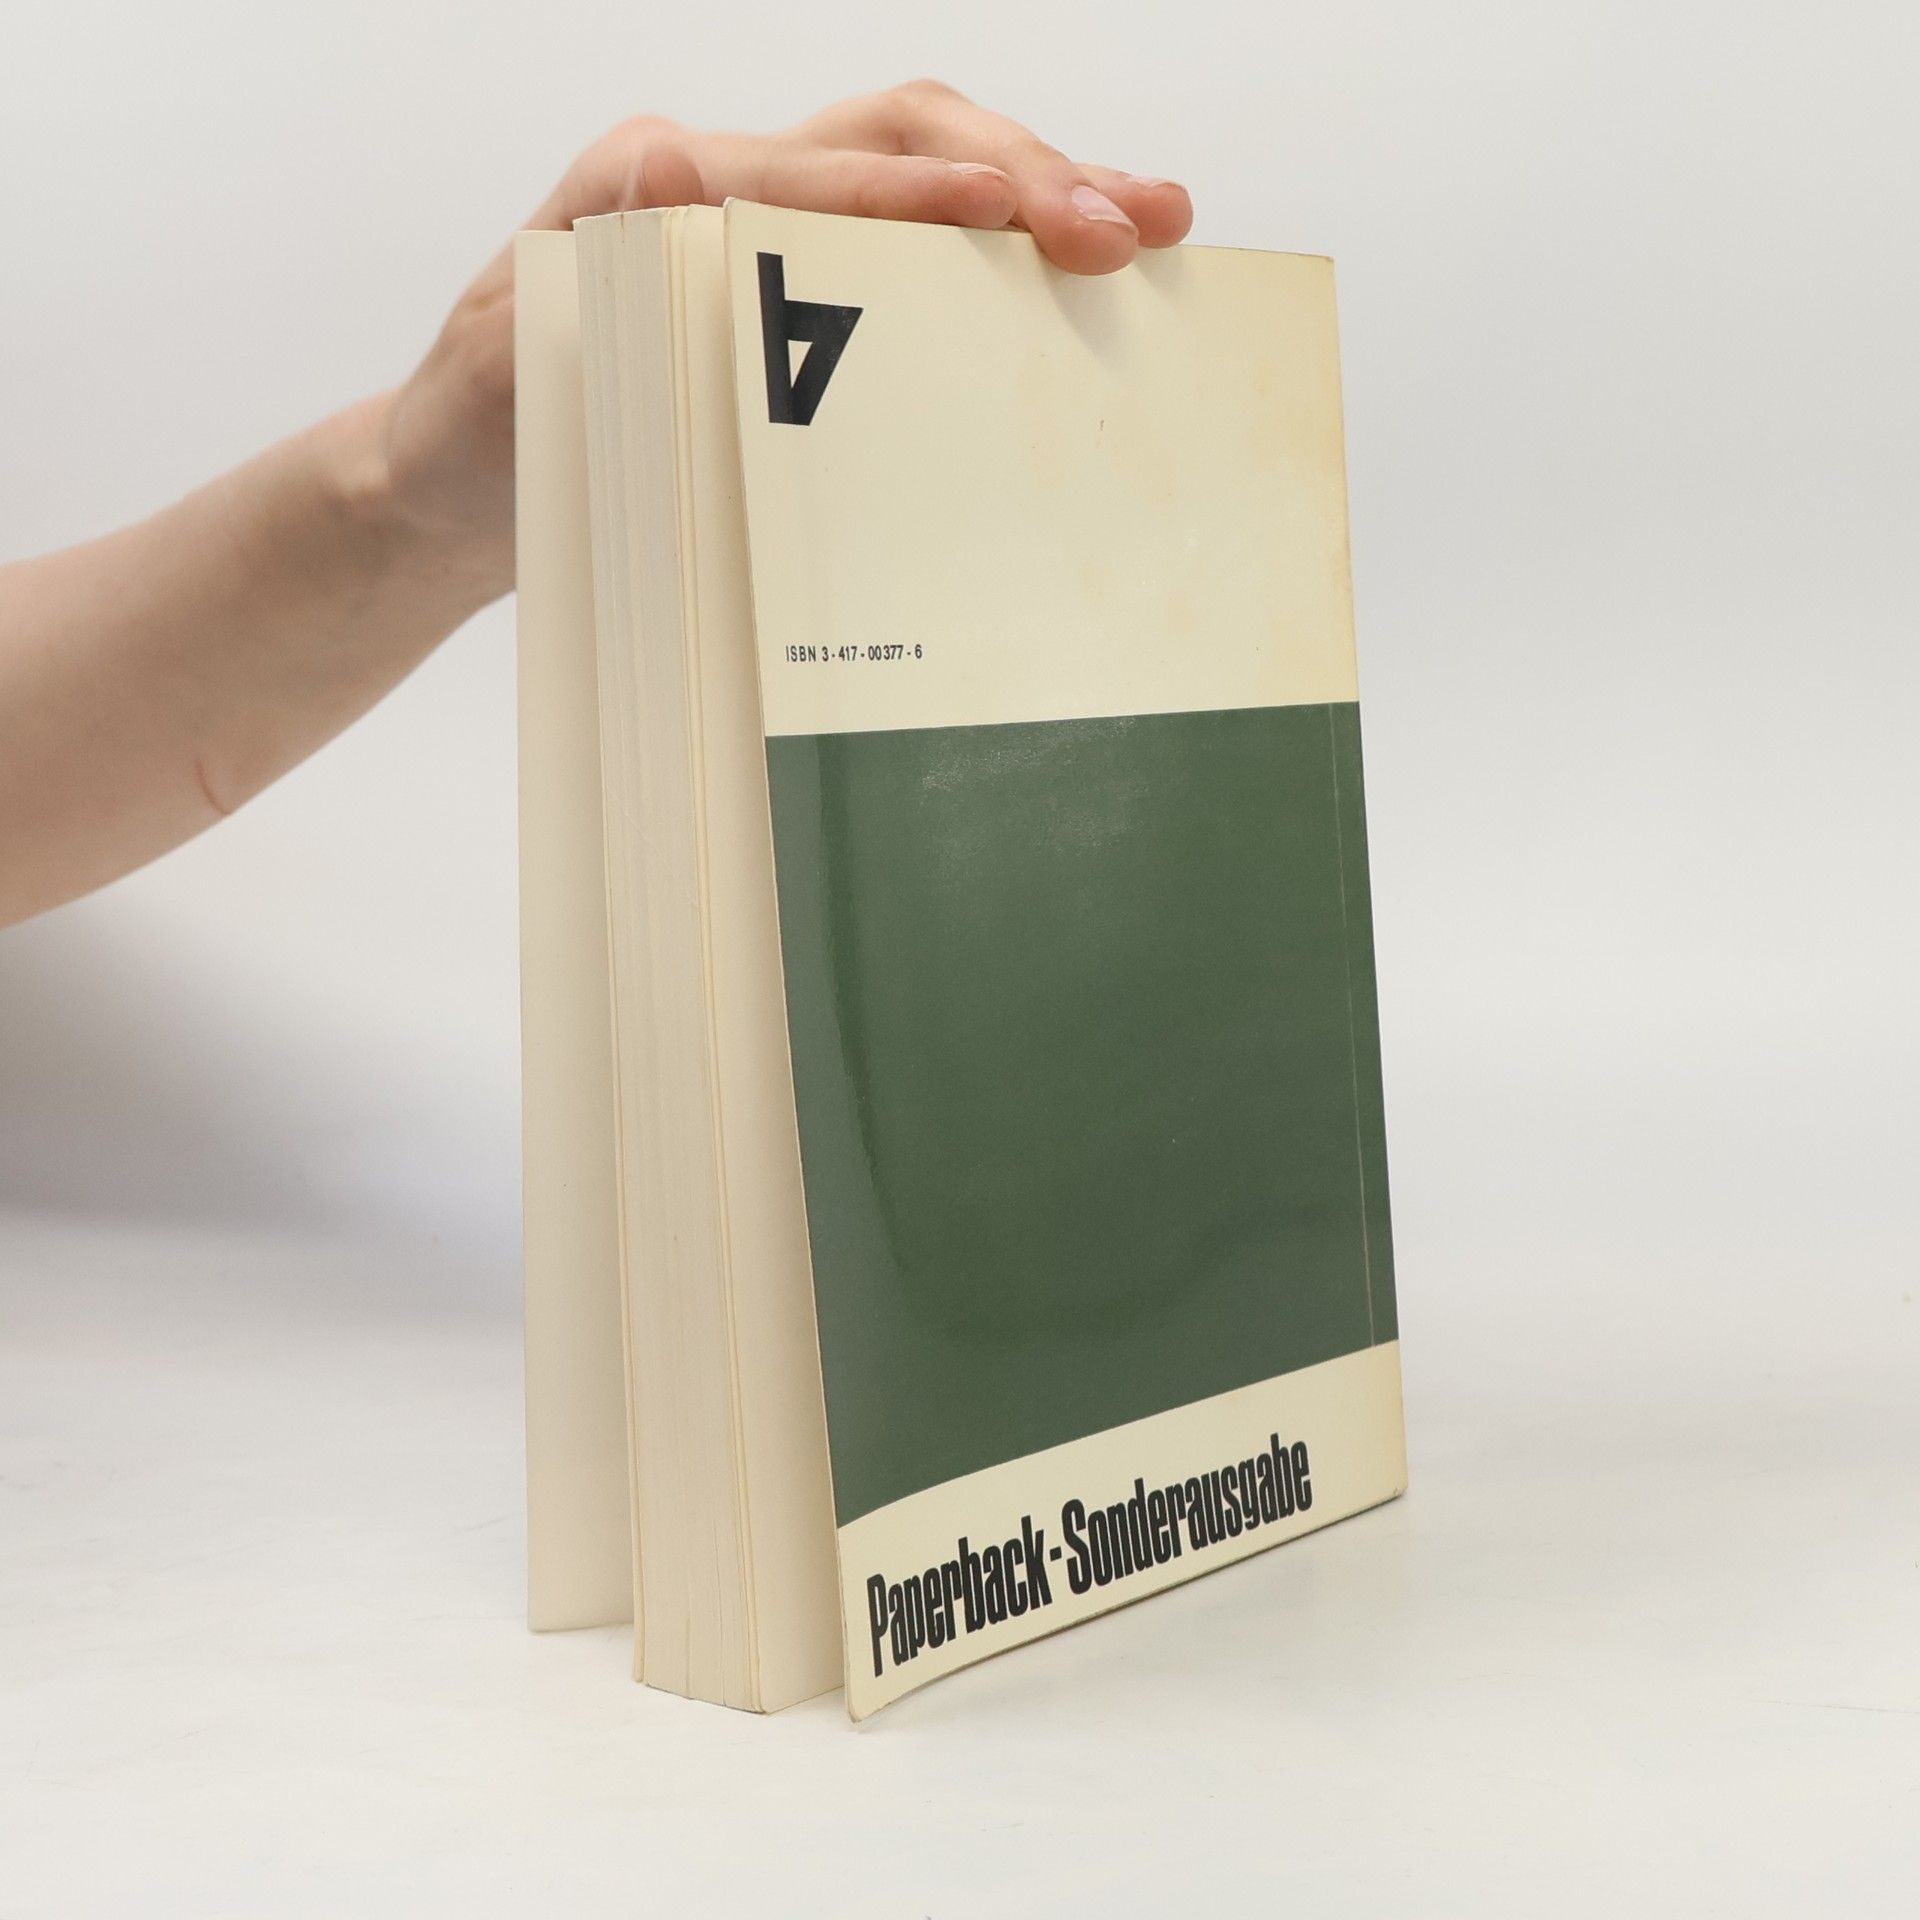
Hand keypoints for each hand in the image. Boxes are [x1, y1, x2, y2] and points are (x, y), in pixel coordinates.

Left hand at [379, 83, 1194, 599]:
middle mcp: (713, 182)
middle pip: (897, 134)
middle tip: (1136, 223)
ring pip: (919, 168)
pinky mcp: (787, 283)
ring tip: (1150, 225)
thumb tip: (678, 188)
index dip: (925, 196)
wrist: (450, 482)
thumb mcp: (509, 388)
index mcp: (648, 192)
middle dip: (1025, 171)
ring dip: (1036, 190)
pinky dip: (996, 248)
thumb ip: (589, 311)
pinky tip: (1074, 273)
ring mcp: (758, 223)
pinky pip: (907, 241)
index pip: (815, 175)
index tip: (1026, 221)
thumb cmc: (481, 445)